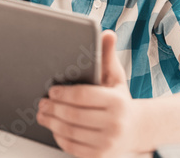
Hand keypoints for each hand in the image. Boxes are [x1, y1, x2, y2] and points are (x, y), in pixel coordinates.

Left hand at [37, 30, 145, 156]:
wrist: (137, 130)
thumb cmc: (121, 101)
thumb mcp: (116, 77)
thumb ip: (108, 55)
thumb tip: (107, 34)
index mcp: (117, 102)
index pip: (82, 96)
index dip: (63, 93)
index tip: (52, 90)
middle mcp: (114, 124)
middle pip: (73, 116)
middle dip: (52, 108)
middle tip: (42, 103)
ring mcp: (107, 144)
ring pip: (69, 132)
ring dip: (51, 122)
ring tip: (43, 114)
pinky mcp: (100, 157)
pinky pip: (72, 147)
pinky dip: (59, 137)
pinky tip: (54, 128)